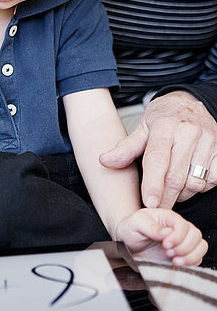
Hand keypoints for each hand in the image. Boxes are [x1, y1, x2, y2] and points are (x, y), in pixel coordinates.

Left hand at [100, 92, 216, 207]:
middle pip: (176, 175)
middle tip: (155, 207)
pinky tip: (189, 182)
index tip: (149, 202)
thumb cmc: (164, 118)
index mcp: (165, 126)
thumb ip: (126, 148)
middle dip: (164, 198)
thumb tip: (105, 160)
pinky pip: (212, 180)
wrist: (188, 102)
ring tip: (170, 191)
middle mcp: (188, 132)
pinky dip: (200, 187)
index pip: (158, 159)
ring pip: (194, 181)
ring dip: (181, 194)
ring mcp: (207, 141)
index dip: (153, 184)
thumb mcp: (142, 128)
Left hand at [116, 208, 206, 265]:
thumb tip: (167, 232)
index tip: (165, 244)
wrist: (126, 244)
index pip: (183, 225)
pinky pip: (198, 258)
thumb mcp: (135, 223)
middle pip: (195, 235)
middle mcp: (178, 229)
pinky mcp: (183, 255)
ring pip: (200, 246)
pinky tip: (176, 264)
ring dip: (190, 256)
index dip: (177, 236)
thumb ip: (150, 226)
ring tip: (174, 260)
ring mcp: (182, 242)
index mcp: (168, 217)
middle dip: (184, 247)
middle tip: (168, 252)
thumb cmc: (130, 230)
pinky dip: (191, 263)